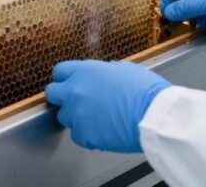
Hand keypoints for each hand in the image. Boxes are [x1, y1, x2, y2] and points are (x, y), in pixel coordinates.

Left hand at [45, 60, 171, 153]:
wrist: (153, 115)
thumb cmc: (145, 91)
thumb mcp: (124, 69)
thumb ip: (104, 71)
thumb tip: (103, 74)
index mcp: (85, 71)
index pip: (59, 71)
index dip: (65, 78)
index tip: (70, 83)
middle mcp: (75, 91)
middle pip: (52, 93)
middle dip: (62, 97)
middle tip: (77, 102)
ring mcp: (76, 114)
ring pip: (64, 116)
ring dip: (76, 117)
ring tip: (98, 118)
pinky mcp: (82, 135)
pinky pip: (77, 135)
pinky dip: (87, 134)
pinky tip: (104, 131)